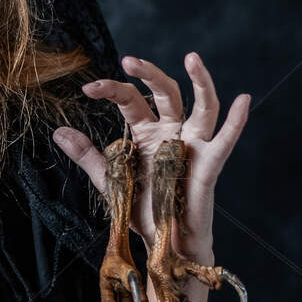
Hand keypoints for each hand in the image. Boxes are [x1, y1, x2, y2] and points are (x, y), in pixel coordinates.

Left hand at [53, 52, 249, 262]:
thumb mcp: (108, 179)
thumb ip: (87, 154)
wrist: (160, 243)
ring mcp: (192, 145)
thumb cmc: (141, 209)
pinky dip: (236, 121)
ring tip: (192, 58)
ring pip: (202, 106)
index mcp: (146, 132)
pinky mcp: (208, 165)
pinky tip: (244, 100)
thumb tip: (58, 131)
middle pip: (165, 92)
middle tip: (128, 60)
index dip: (111, 90)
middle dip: (148, 74)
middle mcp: (171, 132)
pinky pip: (225, 140)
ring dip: (200, 81)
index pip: (131, 99)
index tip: (87, 89)